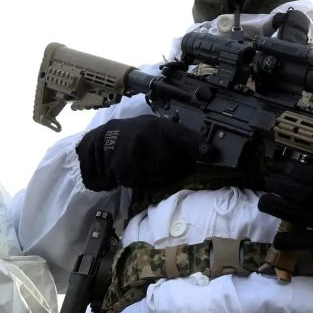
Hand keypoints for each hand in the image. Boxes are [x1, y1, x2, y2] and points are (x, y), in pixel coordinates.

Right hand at [76, 116, 205, 191]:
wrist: (101, 145)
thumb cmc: (133, 135)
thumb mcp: (153, 127)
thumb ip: (173, 137)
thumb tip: (201, 150)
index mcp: (157, 126)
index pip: (182, 135)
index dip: (197, 144)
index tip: (211, 153)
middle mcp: (147, 139)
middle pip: (173, 166)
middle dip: (172, 169)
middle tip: (161, 163)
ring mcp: (136, 156)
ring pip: (160, 177)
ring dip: (158, 178)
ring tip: (145, 166)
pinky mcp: (126, 171)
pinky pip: (146, 185)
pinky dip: (145, 183)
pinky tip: (136, 171)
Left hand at [257, 161, 312, 268]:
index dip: (294, 169)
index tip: (286, 167)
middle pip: (299, 192)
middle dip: (279, 185)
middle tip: (270, 182)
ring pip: (296, 213)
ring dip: (276, 206)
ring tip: (266, 202)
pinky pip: (305, 242)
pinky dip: (289, 241)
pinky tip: (278, 240)